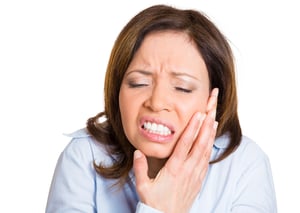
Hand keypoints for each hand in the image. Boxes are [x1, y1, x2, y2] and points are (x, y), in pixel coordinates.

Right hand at [133, 88, 218, 212]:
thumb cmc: (155, 203)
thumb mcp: (143, 186)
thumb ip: (140, 168)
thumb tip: (138, 151)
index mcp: (174, 169)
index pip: (185, 145)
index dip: (193, 128)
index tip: (199, 114)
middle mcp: (188, 170)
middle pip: (200, 143)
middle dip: (206, 124)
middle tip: (211, 108)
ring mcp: (195, 174)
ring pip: (205, 149)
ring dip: (210, 132)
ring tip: (214, 117)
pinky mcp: (199, 179)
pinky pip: (206, 159)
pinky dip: (210, 146)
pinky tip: (211, 138)